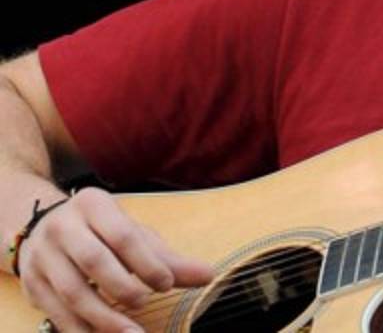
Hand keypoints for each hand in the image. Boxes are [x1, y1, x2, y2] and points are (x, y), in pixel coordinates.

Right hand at [16, 187, 213, 332]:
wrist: (45, 229)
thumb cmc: (102, 233)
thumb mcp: (134, 235)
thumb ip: (168, 258)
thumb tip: (208, 276)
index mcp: (93, 205)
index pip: (123, 235)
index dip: (146, 263)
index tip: (166, 284)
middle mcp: (63, 227)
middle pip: (94, 261)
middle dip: (123, 287)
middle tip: (145, 303)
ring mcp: (42, 255)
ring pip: (72, 290)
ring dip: (103, 317)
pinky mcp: (31, 282)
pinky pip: (55, 311)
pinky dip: (79, 329)